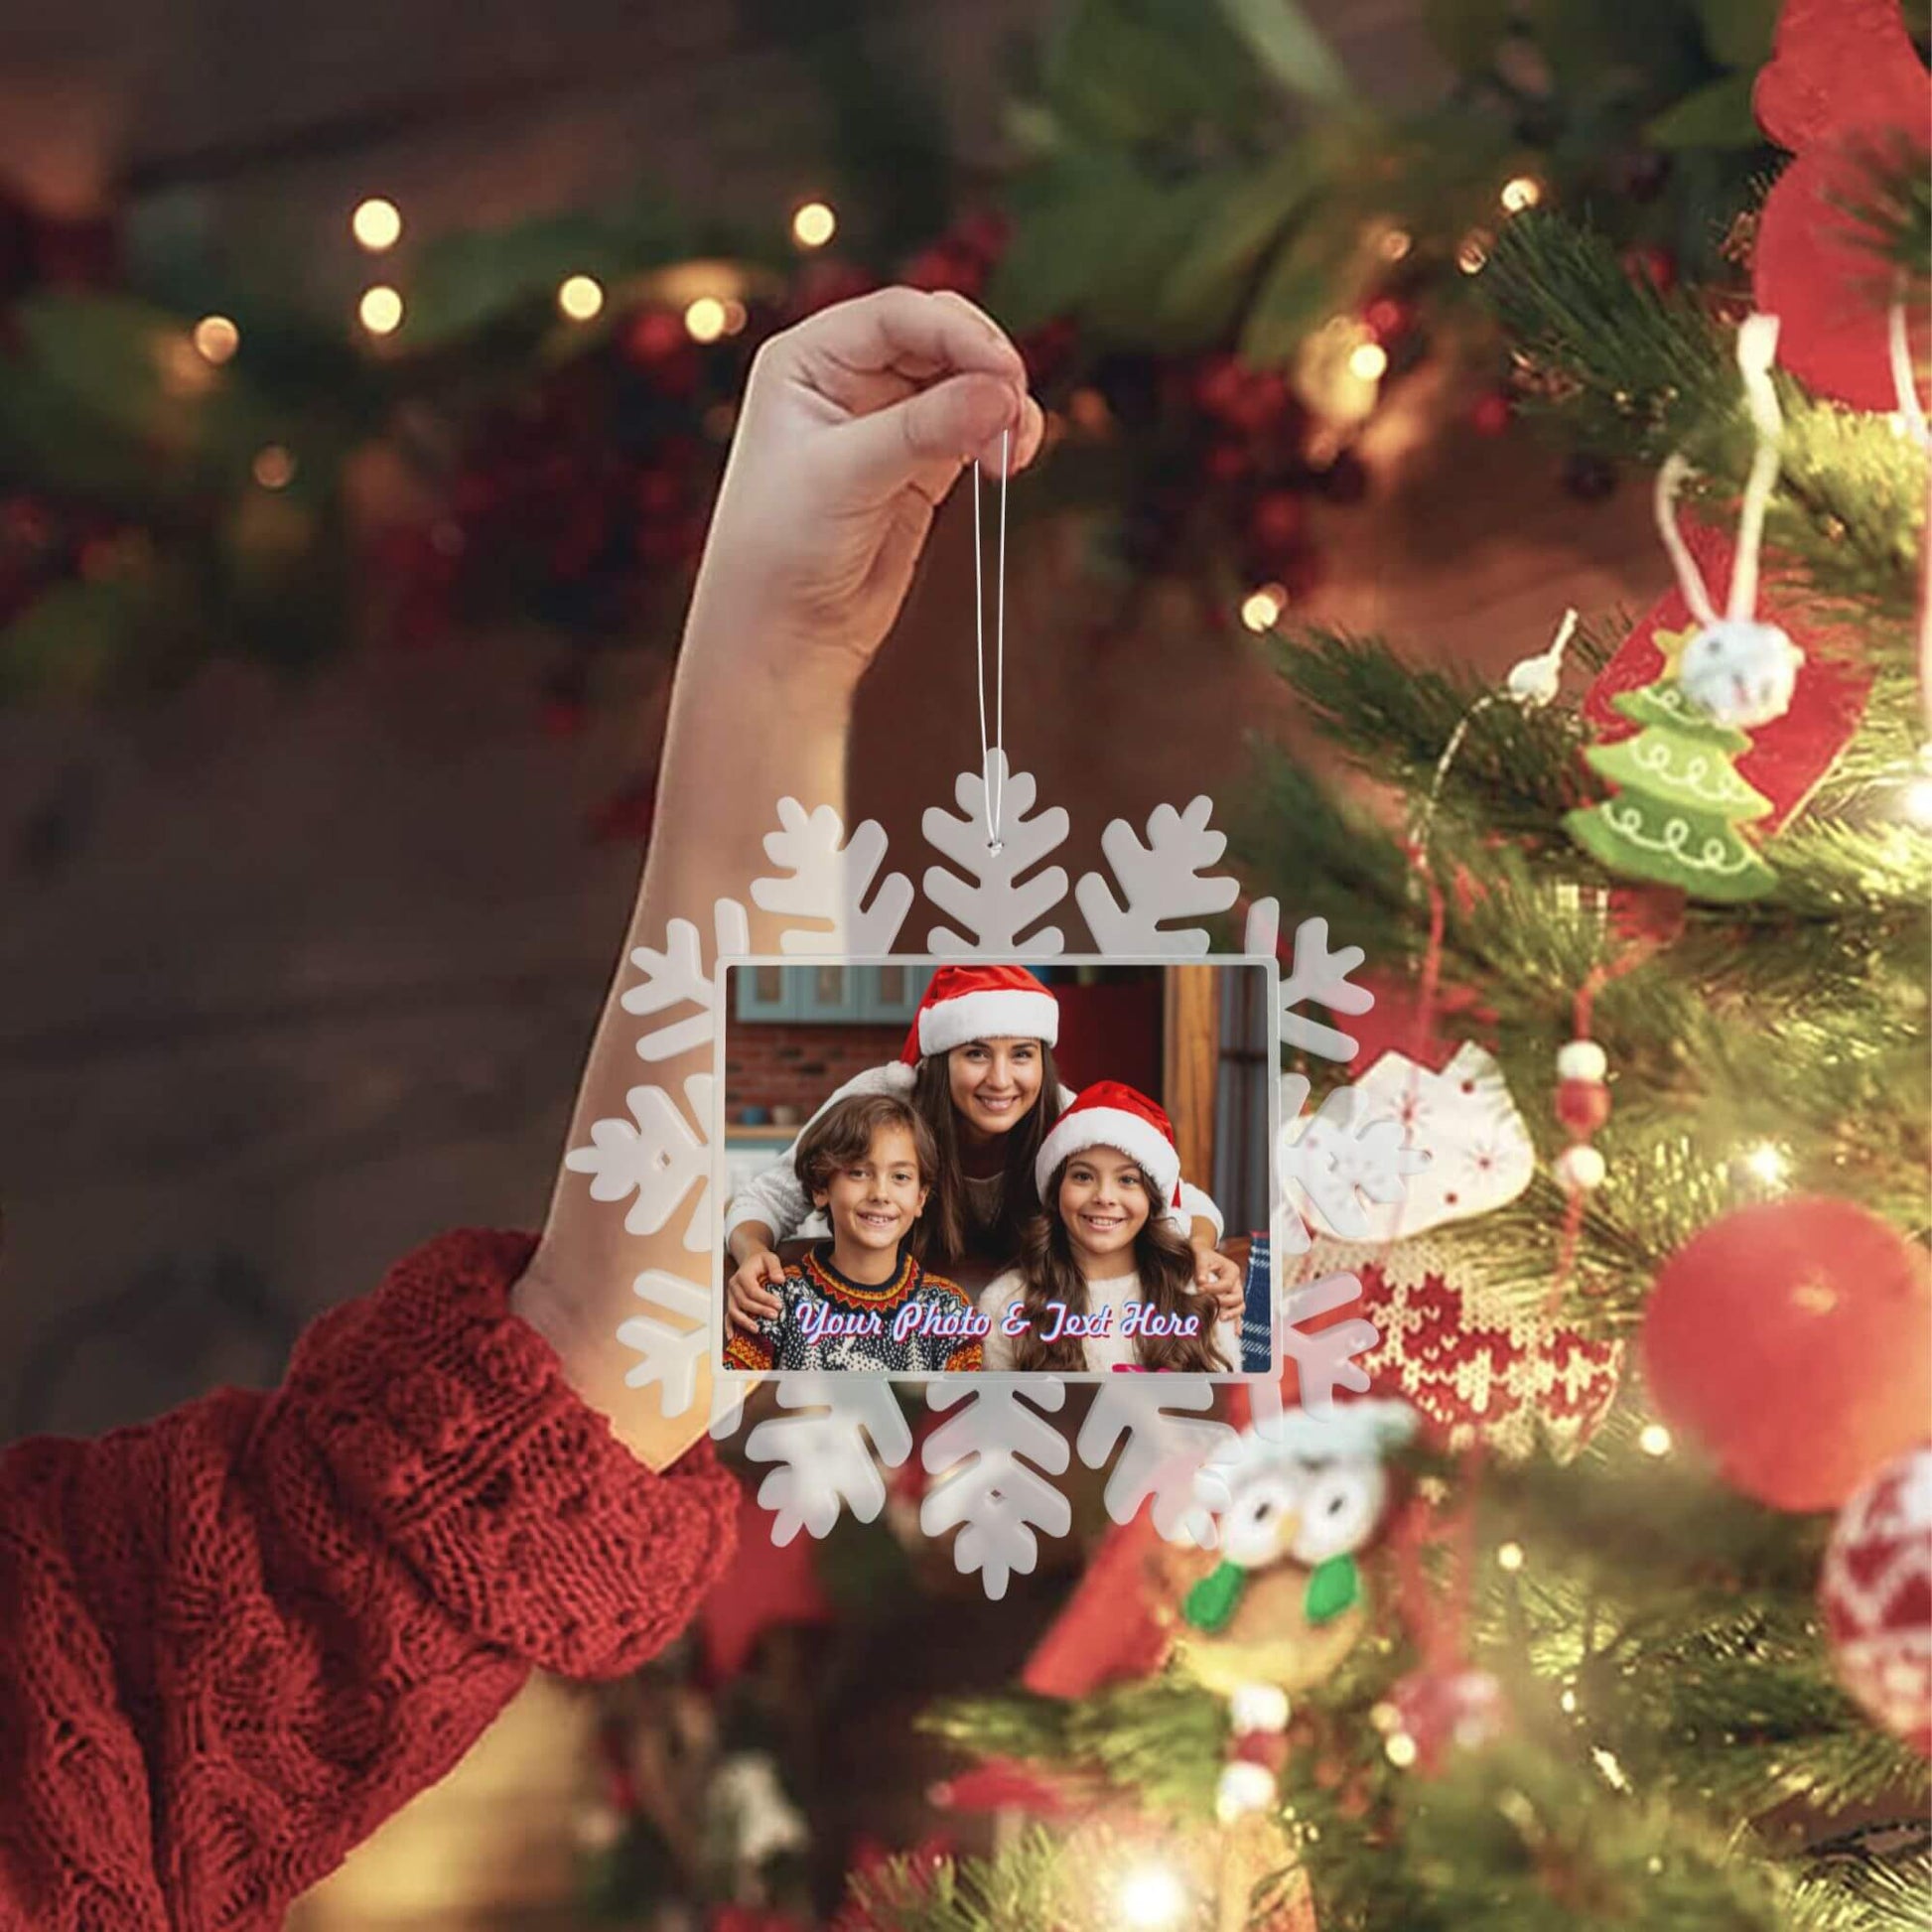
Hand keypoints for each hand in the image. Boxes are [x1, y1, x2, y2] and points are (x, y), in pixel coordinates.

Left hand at [688, 286, 1046, 691]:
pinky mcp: (918, 465)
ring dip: (1000, 403)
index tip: (1004, 373)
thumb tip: (1001, 393)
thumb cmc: (780, 551)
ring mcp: (886, 421)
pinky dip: (1000, 435)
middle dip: (984, 365)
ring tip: (1013, 448)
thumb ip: (922, 430)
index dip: (957, 334)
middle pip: (939, 338)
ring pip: (964, 382)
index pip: (897, 316)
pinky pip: (972, 428)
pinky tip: (1009, 460)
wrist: (780, 636)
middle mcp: (846, 379)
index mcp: (808, 359)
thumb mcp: (845, 478)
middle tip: (1014, 406)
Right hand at [727, 1251, 786, 1334]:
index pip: (752, 1290)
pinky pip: (728, 1316)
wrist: (751, 1261)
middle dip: (759, 1310)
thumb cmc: (761, 1262)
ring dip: (745, 1321)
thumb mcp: (770, 1258)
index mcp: (743, 1275)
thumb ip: (775, 1268)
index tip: (778, 1305)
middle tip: (774, 1316)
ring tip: (757, 1329)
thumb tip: (780, 1279)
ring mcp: (731, 1295)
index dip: (765, 1299)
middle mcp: (734, 1286)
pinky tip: (733, 1336)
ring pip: (734, 1311)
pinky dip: (729, 1326)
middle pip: (744, 1302)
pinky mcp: (732, 1302)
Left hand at [1196, 1247, 1243, 1324]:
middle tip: (1212, 1304)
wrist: (1202, 1256)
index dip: (1214, 1288)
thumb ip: (1201, 1269)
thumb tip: (1201, 1282)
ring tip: (1222, 1319)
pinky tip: (1236, 1333)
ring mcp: (1235, 1293)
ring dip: (1233, 1314)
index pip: (1226, 1284)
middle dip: (1225, 1302)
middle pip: (1237, 1297)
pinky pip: (1236, 1313)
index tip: (1200, 1290)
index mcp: (1232, 1271)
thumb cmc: (1202, 1256)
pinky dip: (1237, 1322)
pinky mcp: (1230, 1301)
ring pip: (1240, 1306)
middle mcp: (1236, 1283)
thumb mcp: (1201, 1257)